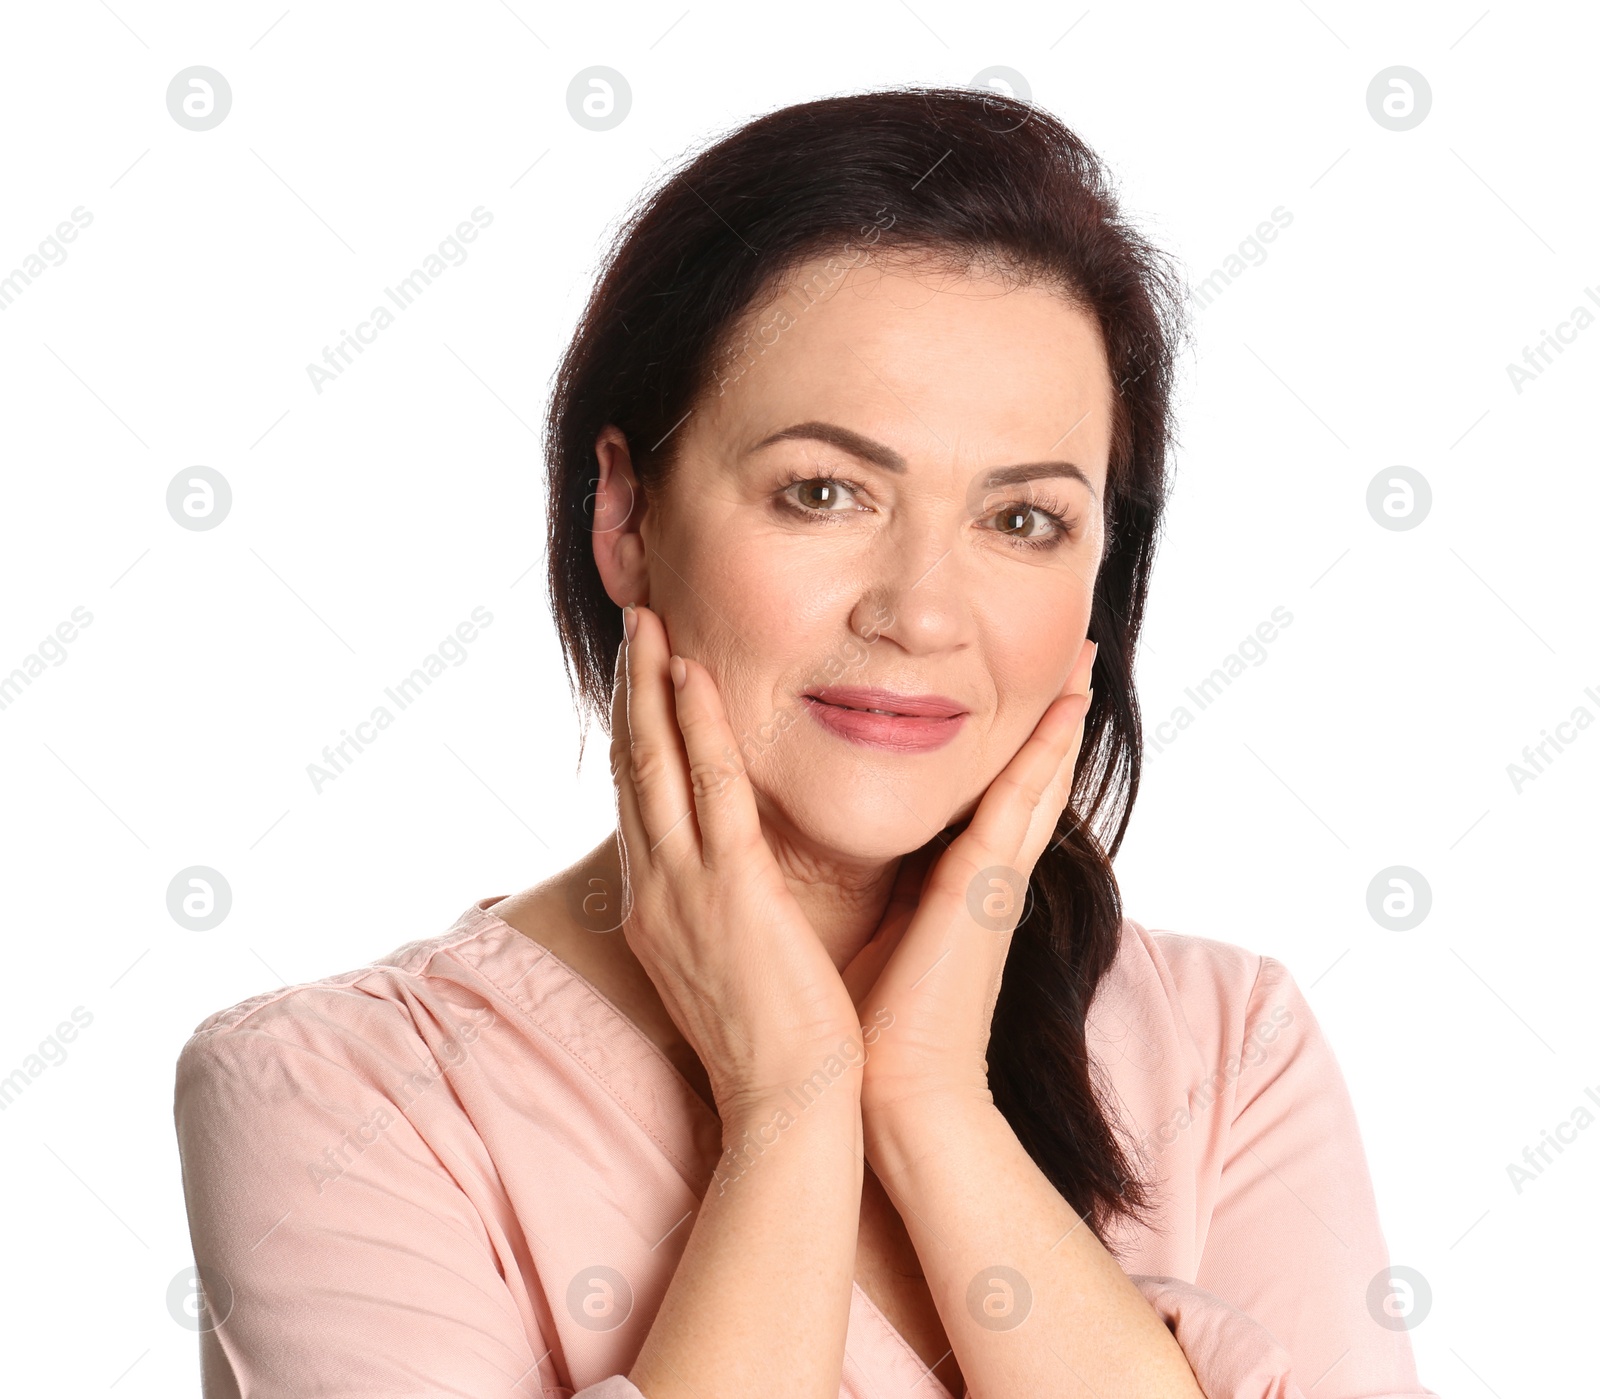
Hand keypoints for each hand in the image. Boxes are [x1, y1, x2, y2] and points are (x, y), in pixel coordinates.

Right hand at [611, 603, 865, 1125]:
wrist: (788, 1106)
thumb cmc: (774, 1044)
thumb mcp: (731, 965)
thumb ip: (726, 910)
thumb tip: (740, 876)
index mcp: (659, 909)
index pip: (639, 803)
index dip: (635, 735)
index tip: (640, 681)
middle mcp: (656, 890)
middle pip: (631, 770)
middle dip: (629, 693)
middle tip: (632, 625)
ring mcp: (685, 888)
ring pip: (655, 765)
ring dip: (649, 687)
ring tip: (648, 622)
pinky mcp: (731, 891)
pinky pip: (709, 790)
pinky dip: (696, 728)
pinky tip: (692, 674)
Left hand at [844, 639, 1098, 1120]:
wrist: (896, 1092)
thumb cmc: (877, 1022)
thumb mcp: (882, 929)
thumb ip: (885, 887)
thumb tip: (853, 855)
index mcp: (963, 882)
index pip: (996, 794)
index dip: (1019, 742)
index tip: (1032, 691)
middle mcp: (990, 874)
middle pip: (1032, 776)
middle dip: (1055, 715)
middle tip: (1083, 651)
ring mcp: (996, 879)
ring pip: (1037, 778)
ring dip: (1063, 717)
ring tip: (1085, 657)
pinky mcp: (984, 888)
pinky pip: (1019, 803)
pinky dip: (1045, 754)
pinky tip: (1065, 707)